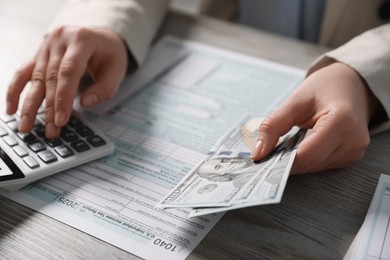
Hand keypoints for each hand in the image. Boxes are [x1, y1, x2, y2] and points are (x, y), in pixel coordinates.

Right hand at [6, 26, 127, 137]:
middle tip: (49, 130)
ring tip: (26, 126)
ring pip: (35, 77)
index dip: (63, 97)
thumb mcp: (117, 69)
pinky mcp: (37, 54)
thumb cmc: (109, 53)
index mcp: (81, 39)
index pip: (68, 71)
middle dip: (48, 107)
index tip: (61, 120)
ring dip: (30, 104)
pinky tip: (12, 109)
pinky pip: (23, 73)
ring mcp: (46, 46)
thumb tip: (85, 103)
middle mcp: (59, 39)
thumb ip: (105, 88)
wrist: (100, 37)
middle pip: (50, 77)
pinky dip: (15, 91)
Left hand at [251, 62, 381, 173]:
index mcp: (342, 122)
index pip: (306, 155)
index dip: (282, 161)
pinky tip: (303, 143)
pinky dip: (308, 158)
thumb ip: (273, 126)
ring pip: (315, 167)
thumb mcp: (295, 100)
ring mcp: (355, 151)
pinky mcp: (352, 157)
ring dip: (297, 159)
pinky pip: (322, 164)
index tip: (262, 160)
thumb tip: (258, 153)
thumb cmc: (325, 87)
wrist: (352, 84)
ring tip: (290, 140)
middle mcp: (353, 141)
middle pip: (310, 164)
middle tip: (269, 150)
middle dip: (287, 160)